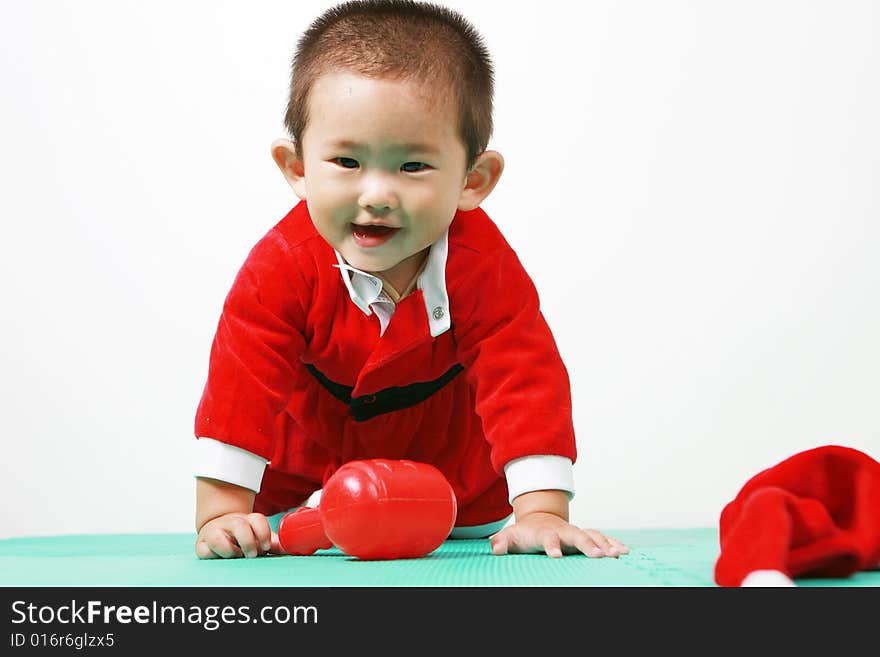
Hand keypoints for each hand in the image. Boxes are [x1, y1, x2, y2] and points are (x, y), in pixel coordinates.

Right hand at [195, 512, 283, 558]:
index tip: (266, 546)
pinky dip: (212, 555)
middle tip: (252, 554)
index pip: (257, 520)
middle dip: (248, 542)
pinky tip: (219, 557)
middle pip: (239, 526)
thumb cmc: (242, 535)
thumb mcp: (258, 536)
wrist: (218, 527)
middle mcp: (230, 523)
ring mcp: (215, 532)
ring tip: (235, 556)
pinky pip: (204, 551)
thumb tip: (290, 549)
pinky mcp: (202, 544)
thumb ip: (273, 542)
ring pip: (217, 537)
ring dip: (229, 550)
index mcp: (247, 520)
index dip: (263, 532)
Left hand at [489, 511, 629, 558]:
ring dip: (606, 544)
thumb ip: (502, 541)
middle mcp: (564, 531)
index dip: (552, 546)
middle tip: (598, 555)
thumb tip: (496, 548)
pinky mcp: (587, 536)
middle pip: (577, 535)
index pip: (548, 538)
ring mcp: (577, 532)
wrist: (539, 518)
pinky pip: (603, 539)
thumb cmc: (525, 532)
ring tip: (618, 554)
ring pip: (594, 535)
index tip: (556, 556)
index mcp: (545, 532)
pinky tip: (625, 552)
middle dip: (587, 544)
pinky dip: (614, 544)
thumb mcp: (510, 536)